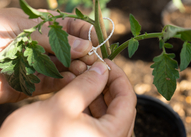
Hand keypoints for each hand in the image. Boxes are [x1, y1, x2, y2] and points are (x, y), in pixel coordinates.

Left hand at [0, 8, 96, 104]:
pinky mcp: (31, 85)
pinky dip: (67, 83)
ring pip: (66, 67)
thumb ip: (52, 38)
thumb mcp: (18, 27)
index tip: (99, 38)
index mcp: (39, 25)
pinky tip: (76, 82)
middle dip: (86, 53)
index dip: (86, 31)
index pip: (70, 25)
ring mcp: (37, 65)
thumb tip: (86, 46)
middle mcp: (42, 45)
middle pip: (72, 48)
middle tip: (98, 60)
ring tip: (90, 72)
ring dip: (79, 69)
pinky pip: (54, 84)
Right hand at [0, 60, 136, 136]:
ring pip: (109, 116)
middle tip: (93, 67)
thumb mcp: (62, 105)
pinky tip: (79, 94)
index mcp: (111, 136)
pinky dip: (91, 108)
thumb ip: (87, 84)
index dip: (118, 76)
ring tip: (85, 78)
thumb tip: (102, 68)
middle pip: (120, 108)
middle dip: (107, 84)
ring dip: (98, 95)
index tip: (105, 61)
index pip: (127, 99)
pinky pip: (97, 125)